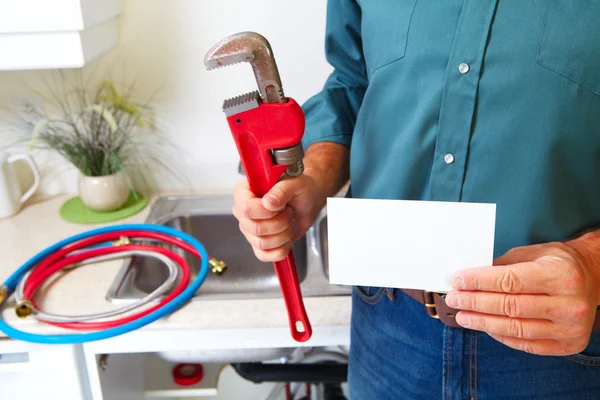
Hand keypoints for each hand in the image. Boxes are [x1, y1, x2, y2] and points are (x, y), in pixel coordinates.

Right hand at [232, 174, 322, 261]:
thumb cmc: (299, 187)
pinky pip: (265, 255)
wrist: (309, 200)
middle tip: (289, 211)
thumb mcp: (295, 182)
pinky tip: (287, 236)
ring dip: (284, 234)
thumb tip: (268, 203)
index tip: (280, 205)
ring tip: (289, 220)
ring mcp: (250, 229)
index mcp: (245, 192)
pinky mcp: (259, 244)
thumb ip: (281, 190)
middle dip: (280, 222)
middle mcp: (244, 211)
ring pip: (262, 243)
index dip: (265, 212)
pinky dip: (281, 249)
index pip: (245, 209)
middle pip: (254, 228)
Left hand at [445, 242, 599, 354]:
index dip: (478, 282)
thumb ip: (503, 266)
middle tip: (454, 299)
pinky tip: (484, 326)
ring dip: (482, 322)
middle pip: (509, 307)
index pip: (510, 281)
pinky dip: (501, 336)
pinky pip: (526, 344)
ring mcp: (570, 328)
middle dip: (475, 302)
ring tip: (462, 316)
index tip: (457, 281)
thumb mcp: (532, 254)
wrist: (593, 278)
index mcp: (560, 276)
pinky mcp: (567, 345)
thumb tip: (468, 278)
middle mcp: (569, 304)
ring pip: (515, 328)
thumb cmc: (558, 263)